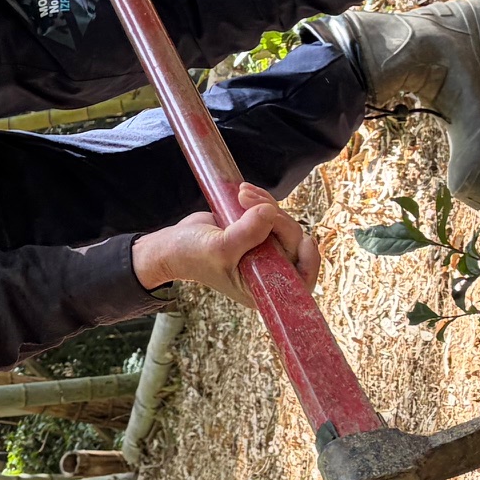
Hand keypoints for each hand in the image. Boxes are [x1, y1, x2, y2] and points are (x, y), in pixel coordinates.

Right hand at [130, 182, 322, 305]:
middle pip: (292, 241)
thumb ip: (247, 233)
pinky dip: (260, 200)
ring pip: (281, 223)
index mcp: (263, 286)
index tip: (304, 241)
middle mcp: (267, 269)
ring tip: (240, 193)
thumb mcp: (219, 248)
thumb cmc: (191, 255)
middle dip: (275, 217)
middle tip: (247, 200)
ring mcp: (262, 248)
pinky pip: (269, 213)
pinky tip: (242, 192)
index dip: (309, 260)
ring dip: (264, 203)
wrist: (170, 244)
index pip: (301, 279)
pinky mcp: (254, 230)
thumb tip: (270, 211)